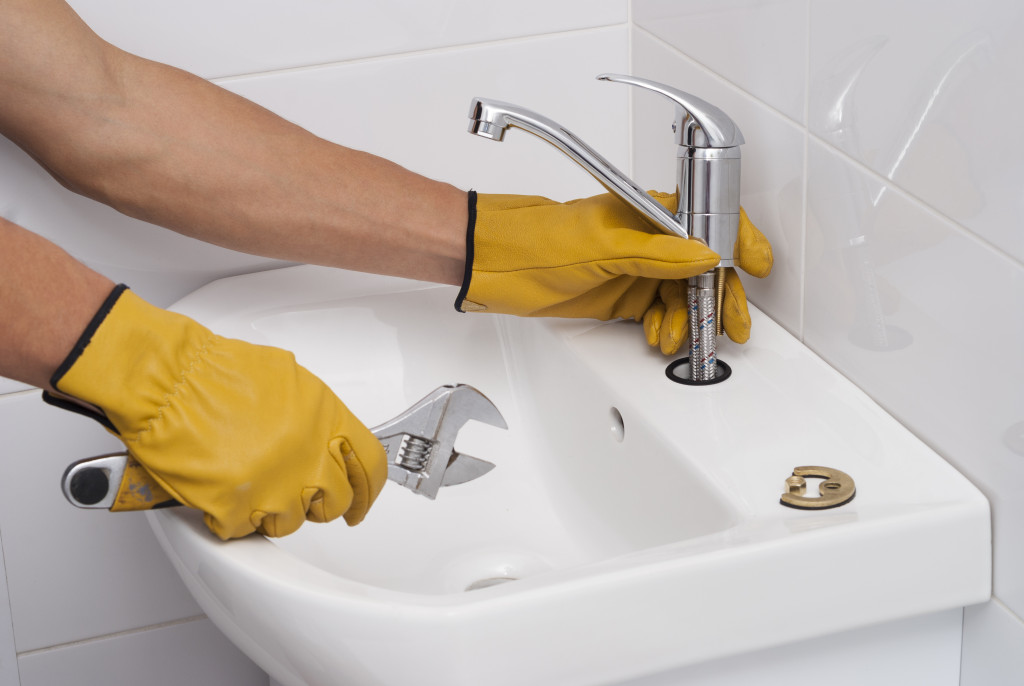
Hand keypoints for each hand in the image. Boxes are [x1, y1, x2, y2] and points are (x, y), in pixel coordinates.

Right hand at [43, 285, 386, 539]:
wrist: (166, 380)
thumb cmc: (216, 372)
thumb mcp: (290, 380)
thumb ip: (317, 416)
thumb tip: (328, 439)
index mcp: (326, 421)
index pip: (371, 467)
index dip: (368, 490)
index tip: (361, 502)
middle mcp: (308, 457)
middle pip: (334, 501)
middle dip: (317, 501)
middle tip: (295, 491)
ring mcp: (274, 488)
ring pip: (291, 521)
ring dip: (271, 509)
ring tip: (247, 480)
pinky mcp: (236, 511)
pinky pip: (245, 530)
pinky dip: (231, 516)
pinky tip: (220, 489)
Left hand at [456, 192, 771, 353]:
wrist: (496, 265)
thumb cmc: (538, 239)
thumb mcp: (604, 245)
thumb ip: (658, 254)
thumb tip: (704, 256)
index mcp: (650, 214)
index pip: (709, 222)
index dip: (739, 242)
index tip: (758, 265)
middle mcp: (648, 241)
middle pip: (703, 269)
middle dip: (720, 298)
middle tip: (731, 325)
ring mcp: (636, 271)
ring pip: (682, 296)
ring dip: (686, 320)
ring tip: (676, 338)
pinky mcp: (622, 297)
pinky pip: (659, 314)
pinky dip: (666, 328)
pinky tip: (660, 337)